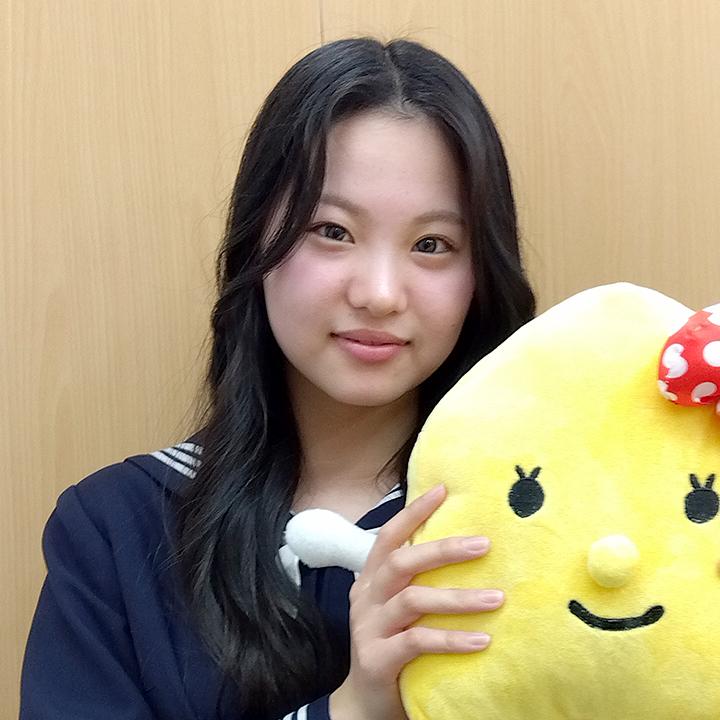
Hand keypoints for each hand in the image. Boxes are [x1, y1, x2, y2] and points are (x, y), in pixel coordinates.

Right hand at [329, 483, 502, 719]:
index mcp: (371, 579)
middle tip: (484, 544)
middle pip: (402, 561)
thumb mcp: (398, 607)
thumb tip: (464, 547)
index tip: (443, 490)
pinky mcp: (377, 659)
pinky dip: (451, 639)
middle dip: (443, 550)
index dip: (413, 512)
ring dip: (458, 598)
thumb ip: (417, 581)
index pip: (389, 536)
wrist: (364, 702)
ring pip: (413, 599)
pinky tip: (482, 640)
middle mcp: (366, 597)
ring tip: (497, 598)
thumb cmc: (391, 644)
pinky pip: (418, 642)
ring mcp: (368, 627)